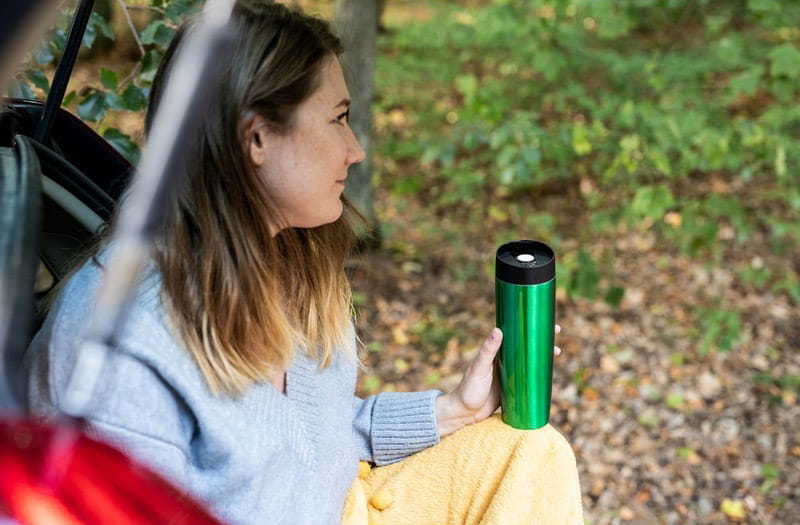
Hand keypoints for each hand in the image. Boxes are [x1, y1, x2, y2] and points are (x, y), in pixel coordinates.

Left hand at [435, 325, 561, 436]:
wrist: (465, 414)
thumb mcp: (479, 368)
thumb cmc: (468, 388)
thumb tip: (498, 329)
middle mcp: (503, 360)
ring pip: (529, 361)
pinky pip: (528, 377)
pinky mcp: (512, 387)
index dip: (528, 326)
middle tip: (557, 332)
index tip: (542, 319)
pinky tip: (549, 373)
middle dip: (541, 339)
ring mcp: (509, 373)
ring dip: (542, 355)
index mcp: (495, 351)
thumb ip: (488, 351)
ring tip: (557, 353)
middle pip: (525, 346)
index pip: (514, 334)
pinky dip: (538, 373)